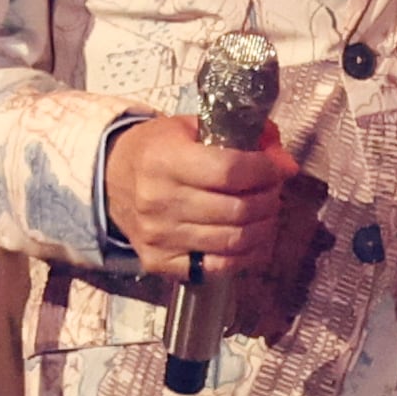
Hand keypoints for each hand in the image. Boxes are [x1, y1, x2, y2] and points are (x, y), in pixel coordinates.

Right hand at [105, 114, 298, 275]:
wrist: (110, 178)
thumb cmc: (158, 149)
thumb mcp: (192, 128)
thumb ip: (241, 137)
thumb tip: (286, 163)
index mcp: (165, 160)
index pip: (230, 171)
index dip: (264, 171)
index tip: (276, 168)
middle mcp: (159, 200)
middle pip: (237, 209)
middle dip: (268, 199)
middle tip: (273, 192)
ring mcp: (158, 235)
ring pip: (233, 240)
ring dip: (263, 228)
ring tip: (266, 214)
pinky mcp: (160, 262)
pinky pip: (217, 267)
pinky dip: (245, 256)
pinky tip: (253, 241)